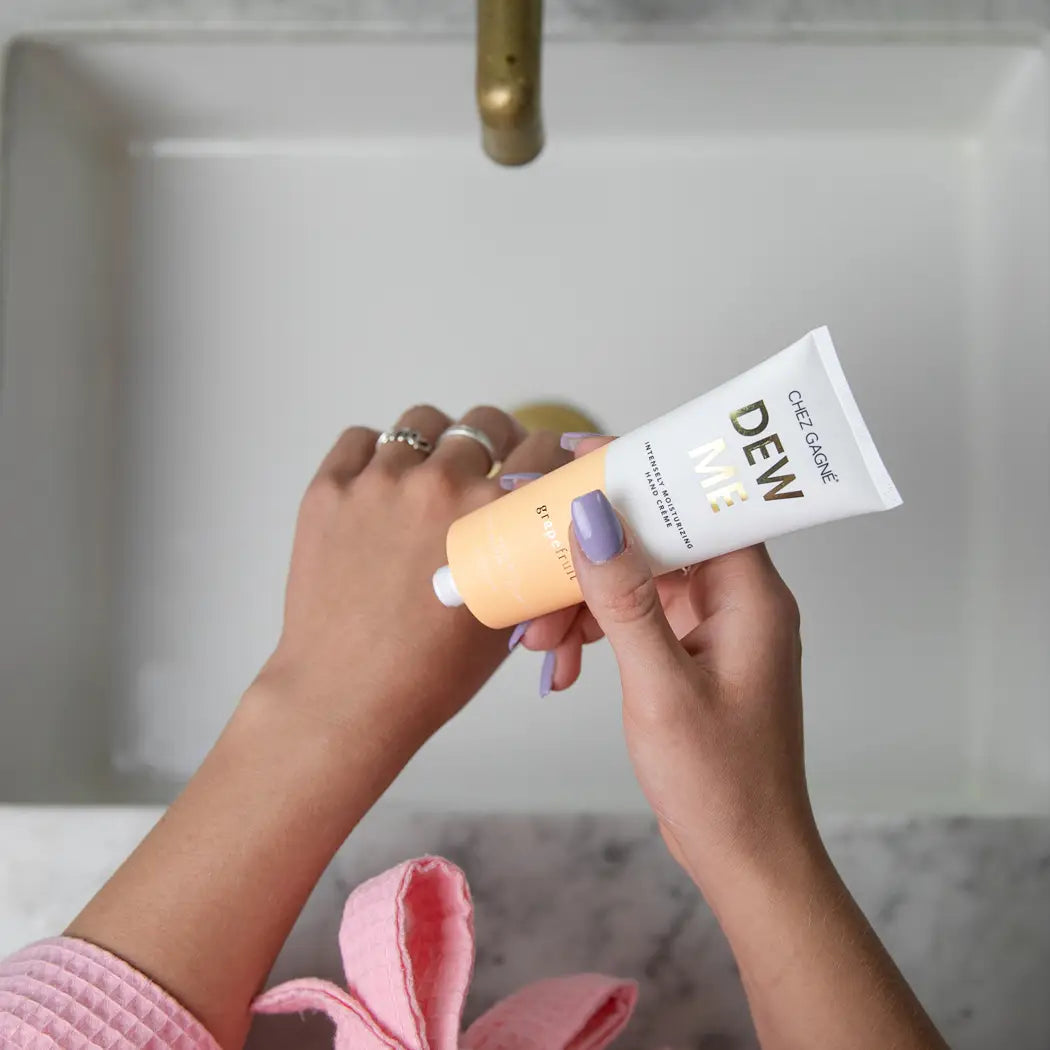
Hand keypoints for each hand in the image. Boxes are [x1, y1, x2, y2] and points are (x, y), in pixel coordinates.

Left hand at [255, 404, 567, 764]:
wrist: (348, 697)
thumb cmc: (431, 673)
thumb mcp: (509, 616)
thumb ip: (534, 561)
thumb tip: (554, 527)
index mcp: (491, 514)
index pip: (542, 448)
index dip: (550, 450)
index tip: (542, 457)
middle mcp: (438, 485)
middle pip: (484, 422)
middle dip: (497, 440)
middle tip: (490, 465)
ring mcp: (378, 483)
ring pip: (421, 422)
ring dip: (437, 441)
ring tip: (433, 471)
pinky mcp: (329, 490)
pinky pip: (360, 439)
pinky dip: (375, 452)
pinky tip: (383, 482)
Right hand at [510, 440, 812, 883]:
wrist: (744, 857)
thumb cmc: (718, 783)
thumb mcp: (660, 686)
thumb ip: (624, 599)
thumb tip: (593, 516)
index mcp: (751, 596)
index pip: (700, 502)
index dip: (642, 471)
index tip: (578, 458)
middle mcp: (738, 600)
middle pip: (658, 538)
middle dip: (590, 550)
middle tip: (529, 548)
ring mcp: (713, 628)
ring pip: (638, 580)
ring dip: (583, 599)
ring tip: (535, 635)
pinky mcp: (691, 654)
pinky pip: (636, 618)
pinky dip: (597, 631)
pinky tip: (559, 660)